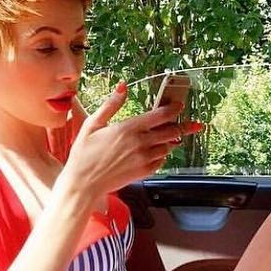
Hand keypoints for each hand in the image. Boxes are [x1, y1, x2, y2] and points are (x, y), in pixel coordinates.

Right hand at [56, 82, 202, 203]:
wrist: (83, 184)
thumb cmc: (83, 154)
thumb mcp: (93, 124)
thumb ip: (111, 105)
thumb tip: (123, 86)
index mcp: (128, 128)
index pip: (161, 115)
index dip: (174, 108)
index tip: (180, 105)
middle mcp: (140, 143)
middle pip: (171, 131)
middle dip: (181, 125)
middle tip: (187, 123)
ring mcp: (144, 159)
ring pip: (168, 146)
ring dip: (171, 140)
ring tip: (169, 136)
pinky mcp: (145, 172)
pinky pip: (162, 160)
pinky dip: (162, 154)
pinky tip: (155, 151)